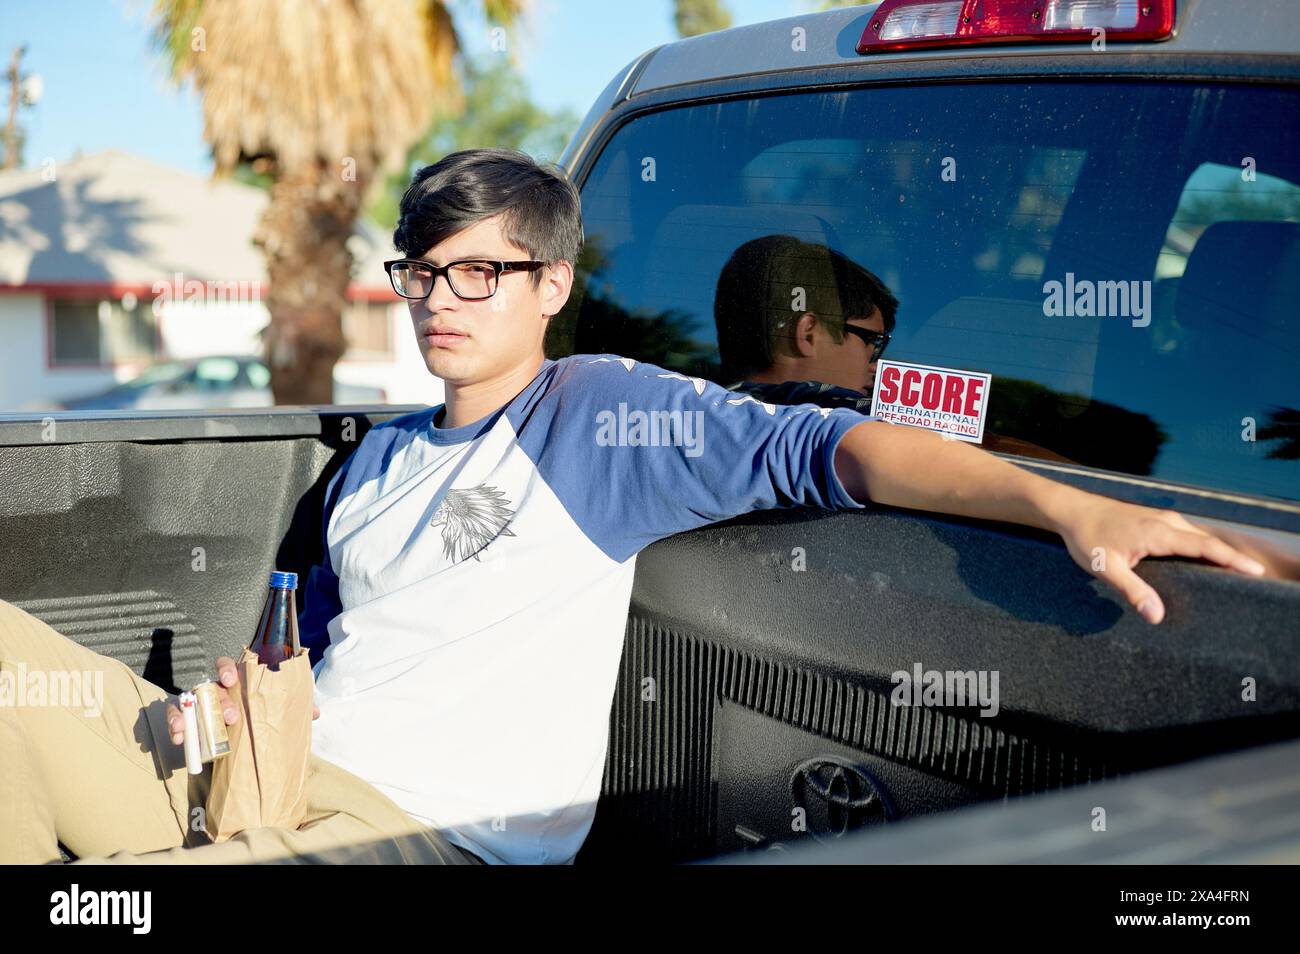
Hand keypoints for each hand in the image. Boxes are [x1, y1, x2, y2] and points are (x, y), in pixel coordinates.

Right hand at [167, 655, 319, 745]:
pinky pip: (177, 719)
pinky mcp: (189, 721)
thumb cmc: (261, 716)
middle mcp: (216, 690)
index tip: (232, 680)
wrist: (245, 740)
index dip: (227, 669)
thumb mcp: (277, 711)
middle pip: (212, 687)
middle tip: (232, 718)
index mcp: (236, 682)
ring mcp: (200, 705)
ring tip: (187, 732)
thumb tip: (315, 712)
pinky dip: (176, 726)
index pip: (227, 665)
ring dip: (186, 715)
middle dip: (219, 701)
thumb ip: (294, 708)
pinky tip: (180, 739)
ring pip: (189, 702)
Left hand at [1057, 498, 1265, 623]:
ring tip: (1236, 575)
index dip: (1233, 560)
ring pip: (1199, 537)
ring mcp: (1163, 520)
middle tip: (1253, 580)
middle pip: (1208, 542)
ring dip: (1217, 553)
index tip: (1256, 571)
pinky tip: (1205, 564)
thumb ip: (1132, 591)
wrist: (1071, 510)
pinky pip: (1188, 535)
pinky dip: (1202, 548)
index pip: (1206, 547)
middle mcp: (1167, 522)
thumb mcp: (1106, 568)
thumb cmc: (1086, 538)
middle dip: (1232, 559)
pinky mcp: (1157, 522)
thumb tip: (1156, 616)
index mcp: (1159, 532)